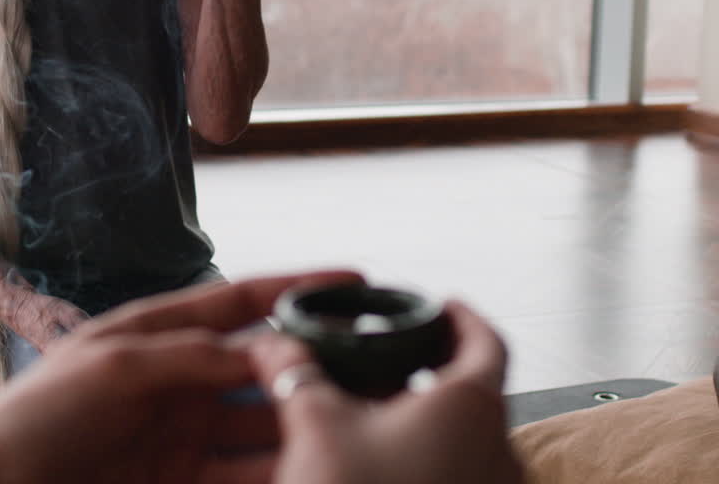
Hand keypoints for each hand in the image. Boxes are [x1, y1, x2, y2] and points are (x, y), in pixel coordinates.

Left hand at [0, 272, 363, 483]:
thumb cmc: (36, 418)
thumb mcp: (114, 369)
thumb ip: (191, 356)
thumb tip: (266, 349)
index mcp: (152, 333)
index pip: (236, 302)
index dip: (295, 288)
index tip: (355, 279)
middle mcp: (174, 380)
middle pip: (261, 370)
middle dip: (315, 371)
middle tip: (380, 374)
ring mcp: (178, 435)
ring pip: (260, 428)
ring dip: (305, 426)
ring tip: (360, 427)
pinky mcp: (178, 482)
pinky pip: (241, 476)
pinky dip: (277, 473)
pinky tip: (314, 468)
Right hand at [250, 302, 524, 483]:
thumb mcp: (316, 425)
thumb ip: (295, 374)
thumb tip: (274, 347)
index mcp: (471, 404)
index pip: (484, 336)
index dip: (457, 313)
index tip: (440, 304)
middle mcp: (497, 448)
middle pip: (470, 390)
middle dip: (426, 371)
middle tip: (393, 359)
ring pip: (460, 439)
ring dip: (421, 421)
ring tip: (373, 416)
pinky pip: (453, 474)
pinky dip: (421, 460)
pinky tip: (377, 467)